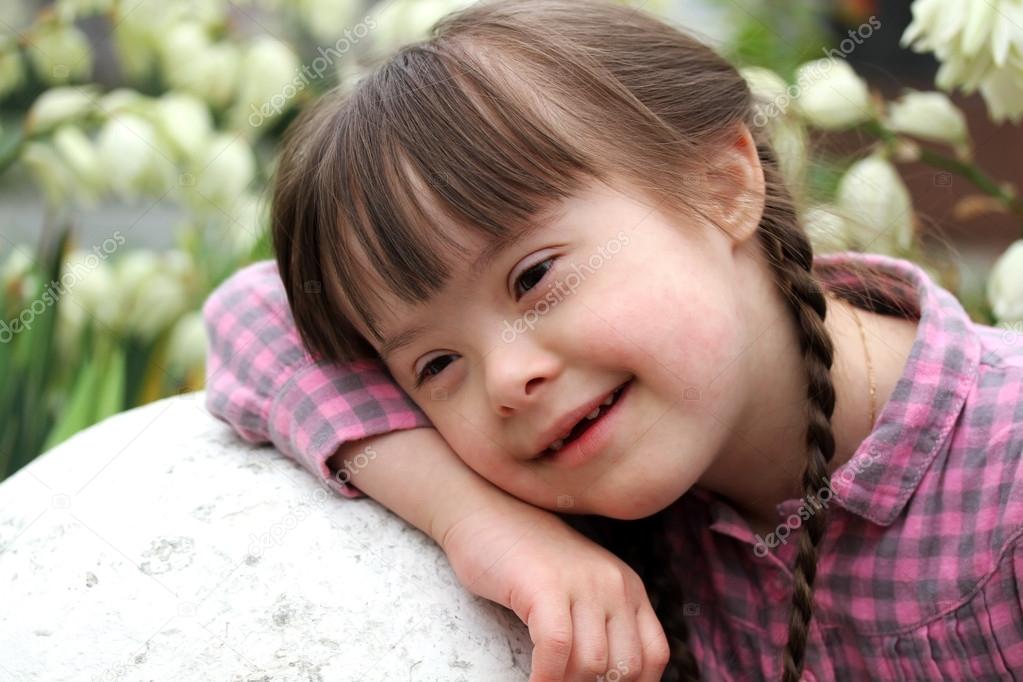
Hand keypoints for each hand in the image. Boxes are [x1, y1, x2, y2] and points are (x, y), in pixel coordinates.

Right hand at [440, 504, 669, 681]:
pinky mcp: (546, 586)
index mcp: (627, 587)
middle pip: (624, 667)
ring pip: (592, 665)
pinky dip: (545, 679)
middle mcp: (613, 584)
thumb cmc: (524, 559)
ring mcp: (582, 583)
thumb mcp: (578, 587)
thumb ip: (598, 623)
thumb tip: (602, 678)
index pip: (653, 656)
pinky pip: (557, 650)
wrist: (485, 511)